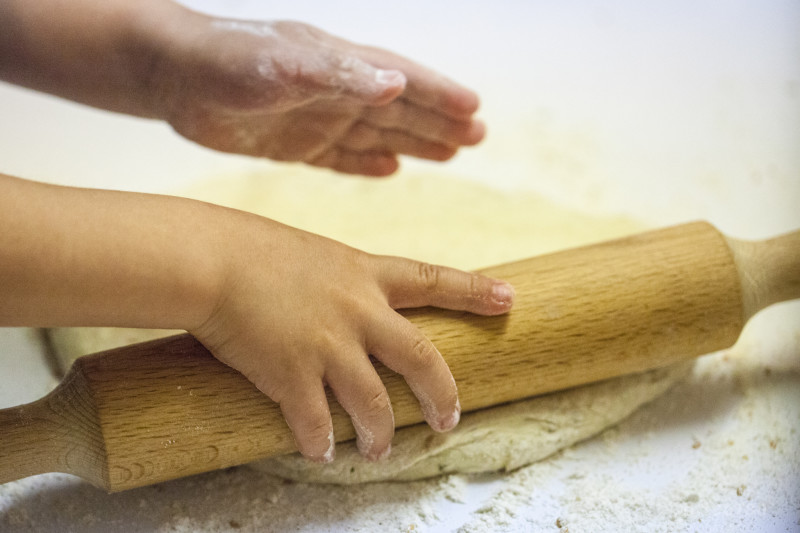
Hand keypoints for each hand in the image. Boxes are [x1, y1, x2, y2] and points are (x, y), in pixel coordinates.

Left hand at [152, 17, 485, 175]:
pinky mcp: (294, 143)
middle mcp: (336, 91)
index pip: (403, 81)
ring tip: (450, 152)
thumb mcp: (282, 66)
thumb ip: (338, 75)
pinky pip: (342, 156)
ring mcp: (317, 118)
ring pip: (378, 133)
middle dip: (439, 121)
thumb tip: (396, 85)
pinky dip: (368, 163)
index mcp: (340, 66)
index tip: (476, 109)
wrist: (171, 77)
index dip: (440, 95)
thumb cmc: (223, 59)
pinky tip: (389, 168)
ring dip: (414, 142)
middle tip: (478, 135)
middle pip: (400, 109)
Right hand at [191, 211, 513, 461]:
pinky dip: (322, 442)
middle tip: (448, 420)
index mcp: (364, 274)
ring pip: (374, 403)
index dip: (474, 290)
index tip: (509, 298)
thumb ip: (337, 282)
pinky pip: (317, 422)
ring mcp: (328, 344)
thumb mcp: (312, 255)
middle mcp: (357, 310)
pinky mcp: (292, 373)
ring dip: (380, 433)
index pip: (432, 279)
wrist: (209, 260)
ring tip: (378, 449)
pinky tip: (323, 453)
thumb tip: (345, 307)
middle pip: (421, 358)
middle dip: (442, 394)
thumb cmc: (251, 251)